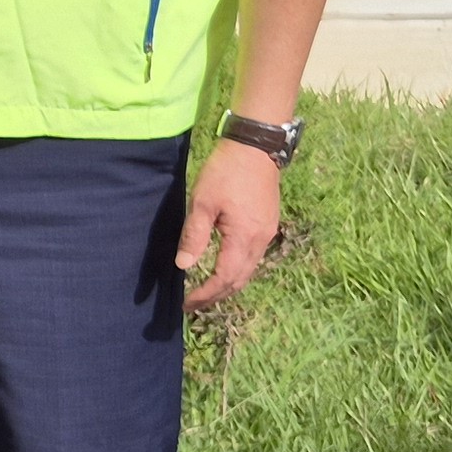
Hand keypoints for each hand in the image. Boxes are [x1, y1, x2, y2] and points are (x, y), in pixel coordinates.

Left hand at [177, 141, 284, 310]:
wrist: (255, 147)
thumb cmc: (226, 172)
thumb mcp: (203, 203)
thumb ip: (194, 236)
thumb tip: (183, 266)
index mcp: (244, 238)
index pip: (224, 278)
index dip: (205, 294)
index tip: (187, 303)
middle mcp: (260, 240)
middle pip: (239, 280)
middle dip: (217, 295)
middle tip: (194, 304)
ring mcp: (267, 232)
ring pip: (249, 270)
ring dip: (228, 285)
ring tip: (206, 292)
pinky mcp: (268, 224)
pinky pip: (254, 257)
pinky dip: (237, 270)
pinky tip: (224, 268)